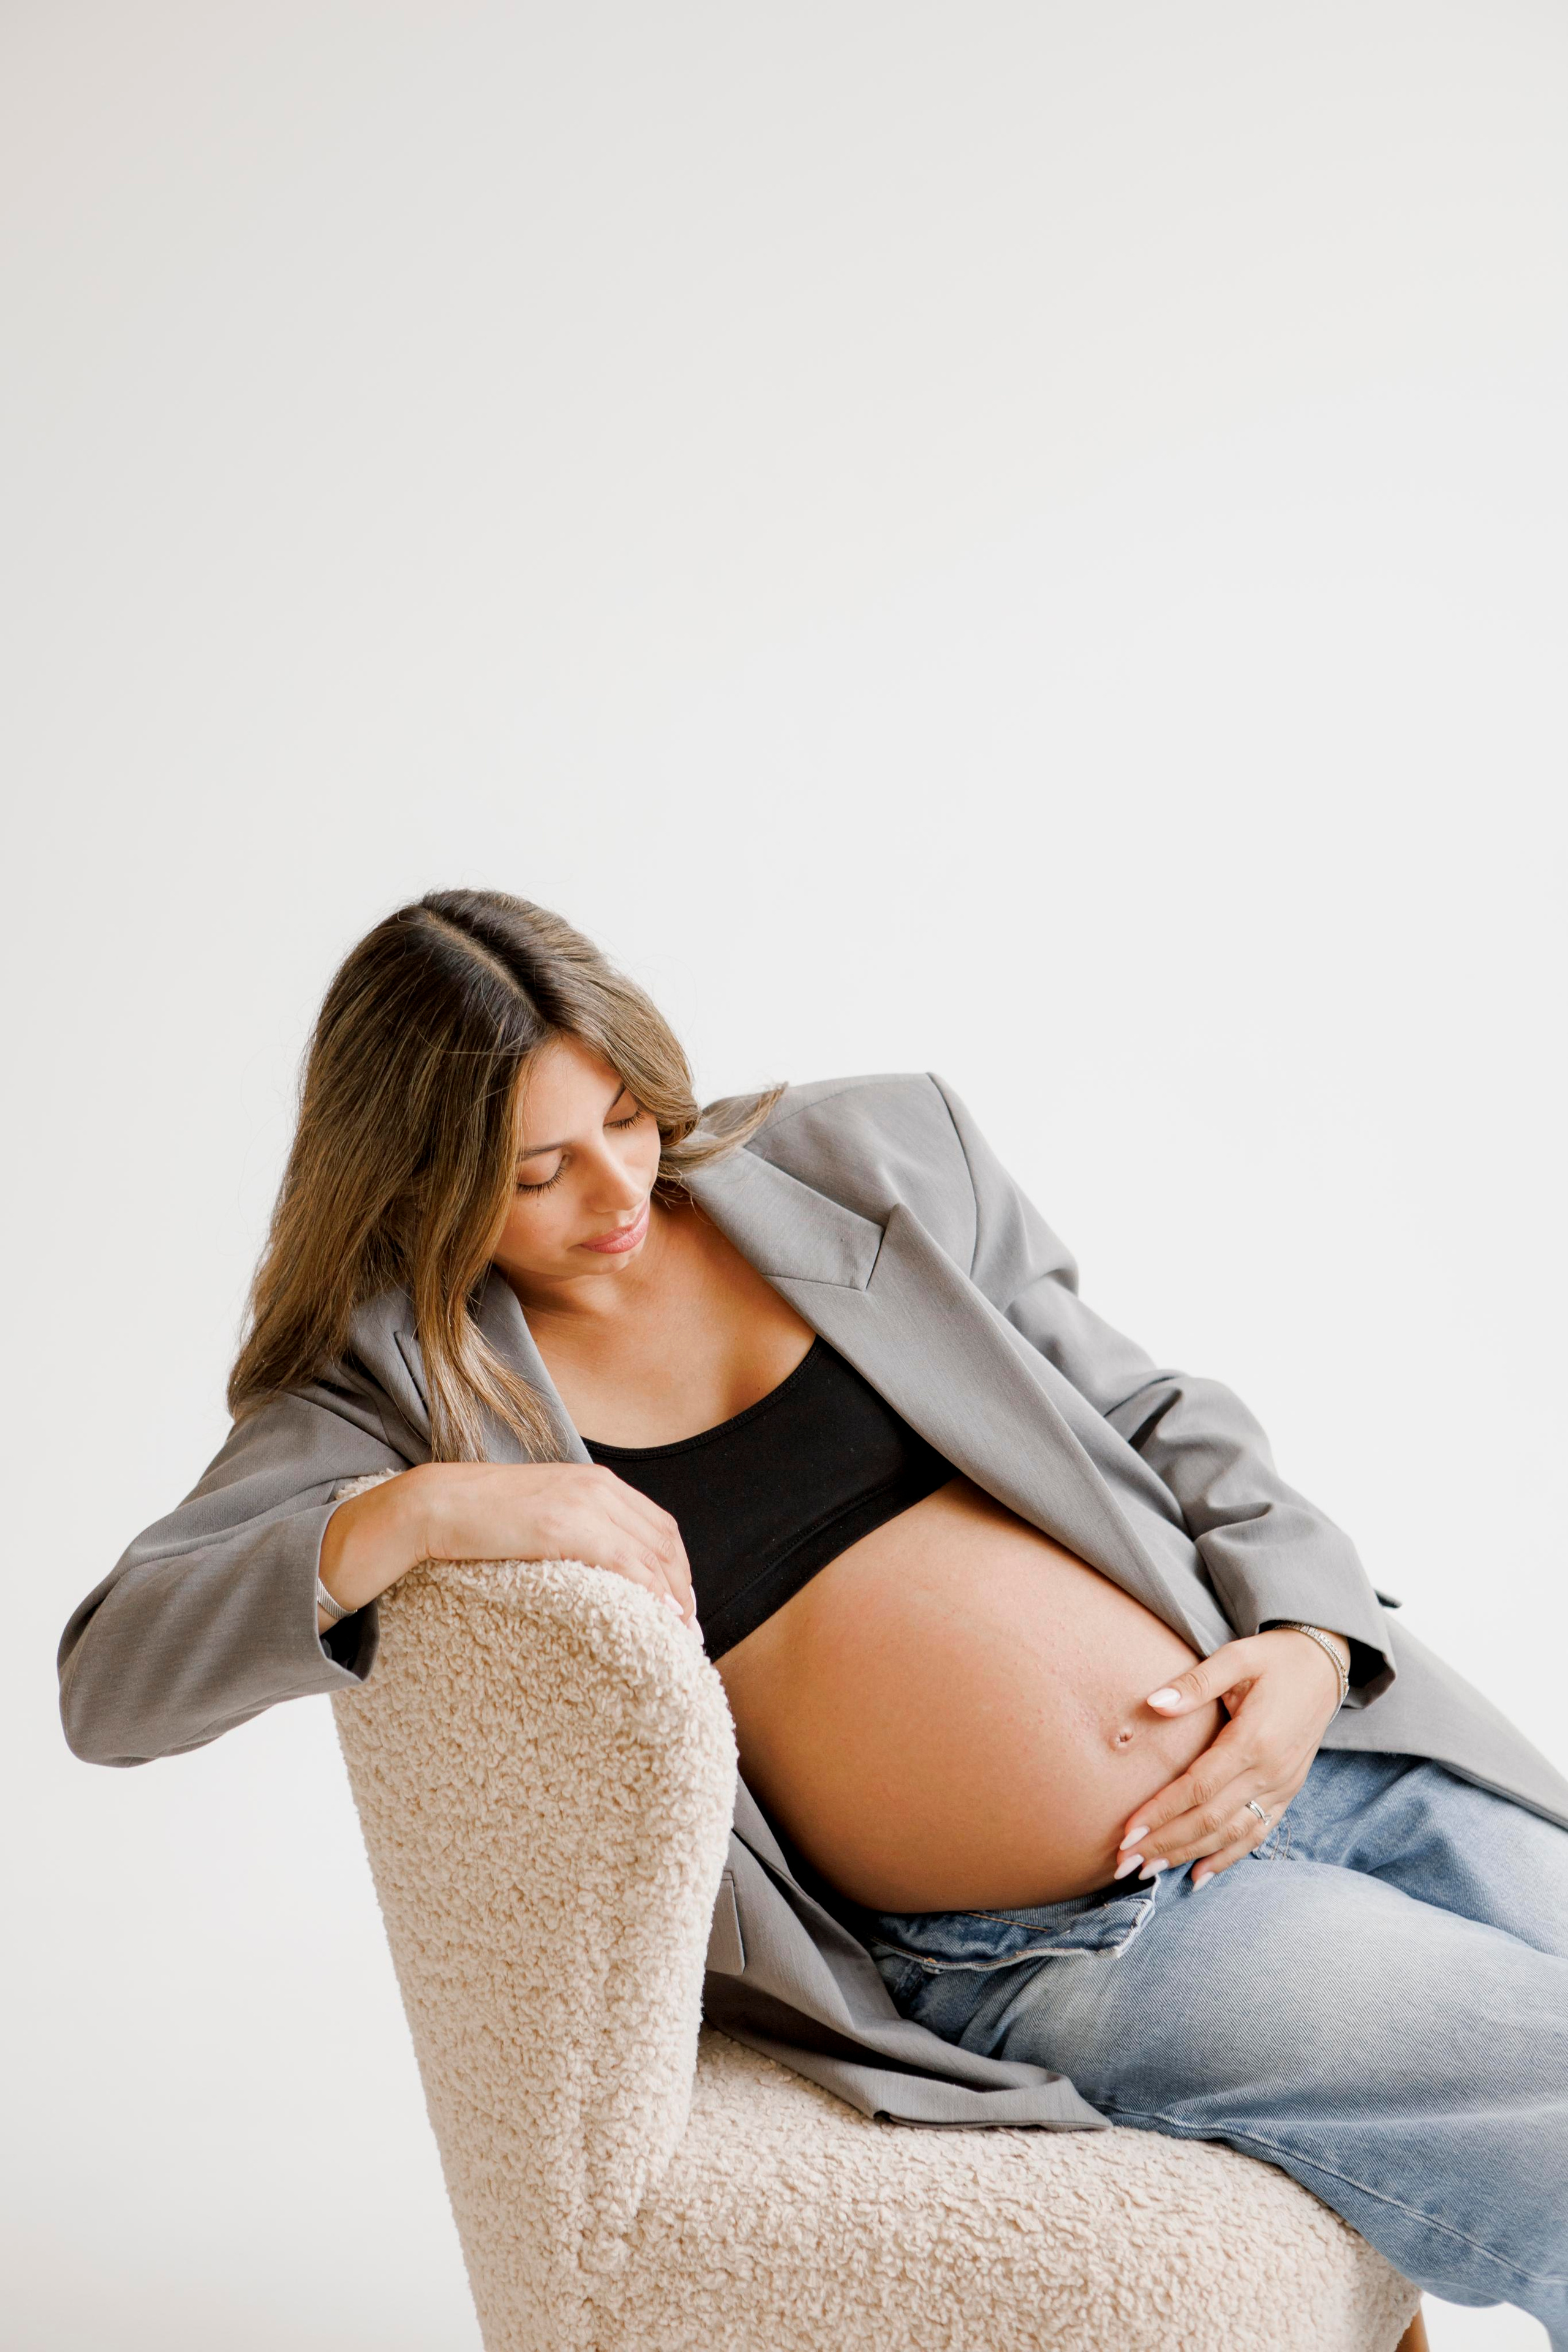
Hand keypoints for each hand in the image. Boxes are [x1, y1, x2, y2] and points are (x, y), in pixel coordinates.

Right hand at [319, 1461, 697, 1633]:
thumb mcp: (542, 1513)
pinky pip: (624, 1560)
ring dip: (672, 1596)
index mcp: (596, 1481)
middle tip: (687, 1631)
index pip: (659, 1525)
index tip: (681, 1606)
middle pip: (664, 1541)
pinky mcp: (563, 1526)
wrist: (435, 1504)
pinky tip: (658, 1616)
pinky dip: (650, 1589)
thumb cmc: (483, 1517)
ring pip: (651, 1553)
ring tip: (677, 1636)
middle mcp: (598, 1487)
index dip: (678, 1568)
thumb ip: (576, 1529)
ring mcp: (582, 1504)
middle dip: (683, 1587)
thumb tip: (600, 1569)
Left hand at [1113, 1627, 1348, 1887]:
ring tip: (1150, 1871)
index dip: (1160, 1812)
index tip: (1126, 1832)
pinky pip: (1258, 1833)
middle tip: (1125, 1863)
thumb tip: (1153, 1703)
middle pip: (1210, 1819)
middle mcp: (1270, 1771)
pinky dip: (1228, 1857)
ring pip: (1232, 1833)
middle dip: (1165, 1843)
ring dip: (1189, 1855)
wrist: (1326, 1664)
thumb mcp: (1237, 1657)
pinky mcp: (1289, 1791)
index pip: (1197, 1787)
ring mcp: (1283, 1786)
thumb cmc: (1275, 1658)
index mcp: (1252, 1740)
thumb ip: (1195, 1682)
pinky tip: (1199, 1876)